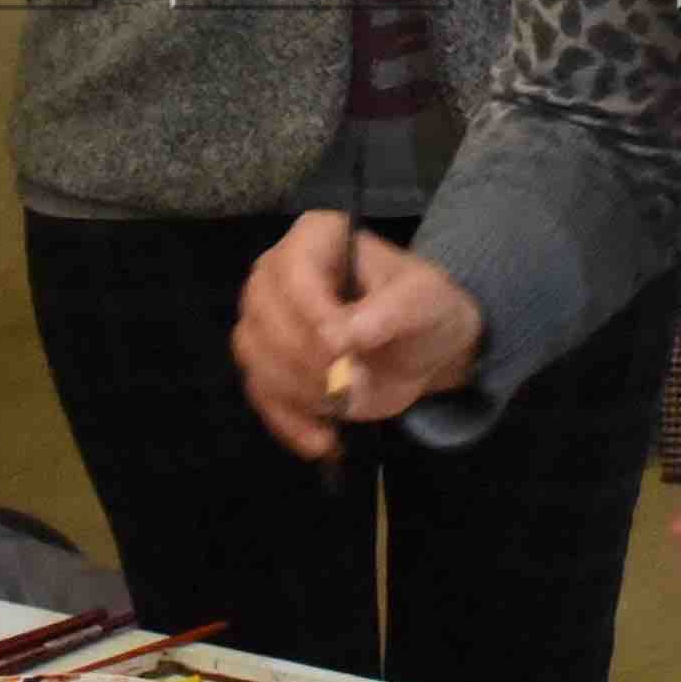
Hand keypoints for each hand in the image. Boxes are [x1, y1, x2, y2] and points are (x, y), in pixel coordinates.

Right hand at [232, 210, 479, 457]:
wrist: (426, 348)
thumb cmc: (425, 308)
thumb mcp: (424, 302)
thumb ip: (387, 313)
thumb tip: (340, 337)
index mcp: (315, 239)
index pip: (293, 272)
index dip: (311, 312)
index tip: (343, 349)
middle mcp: (277, 273)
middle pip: (263, 317)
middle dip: (307, 359)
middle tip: (351, 383)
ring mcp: (265, 320)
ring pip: (255, 357)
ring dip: (299, 391)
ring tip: (346, 405)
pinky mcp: (268, 365)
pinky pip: (261, 395)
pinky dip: (291, 423)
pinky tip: (325, 442)